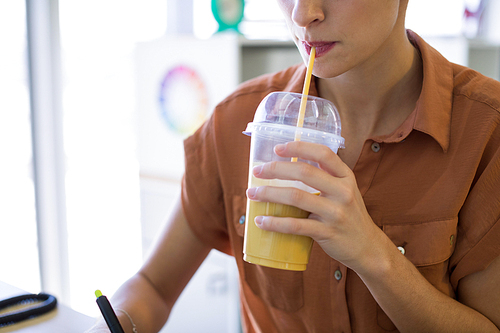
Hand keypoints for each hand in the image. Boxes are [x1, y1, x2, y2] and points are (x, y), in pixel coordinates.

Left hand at [246, 141, 388, 272]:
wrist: (367, 247)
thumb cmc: (348, 215)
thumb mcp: (344, 191)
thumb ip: (324, 178)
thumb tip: (287, 167)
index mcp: (346, 176)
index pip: (323, 153)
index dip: (298, 147)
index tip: (277, 148)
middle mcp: (343, 191)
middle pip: (304, 172)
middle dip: (275, 169)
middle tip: (256, 171)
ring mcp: (336, 212)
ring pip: (296, 197)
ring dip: (269, 193)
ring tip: (252, 193)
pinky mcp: (327, 232)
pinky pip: (296, 225)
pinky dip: (275, 223)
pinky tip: (261, 221)